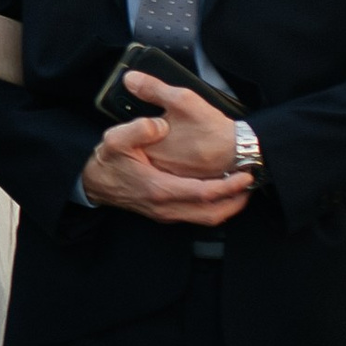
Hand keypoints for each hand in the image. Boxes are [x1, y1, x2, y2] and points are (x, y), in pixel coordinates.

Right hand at [81, 118, 251, 226]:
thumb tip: (160, 126)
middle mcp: (166, 207)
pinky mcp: (165, 213)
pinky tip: (220, 192)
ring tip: (242, 189)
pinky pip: (197, 216)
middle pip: (212, 213)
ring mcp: (166, 213)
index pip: (204, 193)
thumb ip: (139, 130)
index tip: (245, 174)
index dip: (229, 186)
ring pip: (207, 219)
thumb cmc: (107, 162)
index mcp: (159, 189)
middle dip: (237, 200)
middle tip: (253, 183)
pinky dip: (214, 207)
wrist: (93, 183)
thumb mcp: (115, 139)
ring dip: (228, 206)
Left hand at [118, 73, 242, 176]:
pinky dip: (172, 158)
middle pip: (138, 147)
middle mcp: (154, 165)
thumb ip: (152, 88)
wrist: (238, 151)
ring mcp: (167, 176)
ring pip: (152, 159)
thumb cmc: (211, 128)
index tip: (142, 117)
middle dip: (145, 136)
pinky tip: (183, 149)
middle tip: (164, 126)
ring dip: (158, 148)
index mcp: (149, 146)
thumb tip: (130, 79)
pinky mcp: (180, 181)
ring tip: (177, 138)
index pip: (127, 136)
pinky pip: (167, 169)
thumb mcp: (182, 99)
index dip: (134, 125)